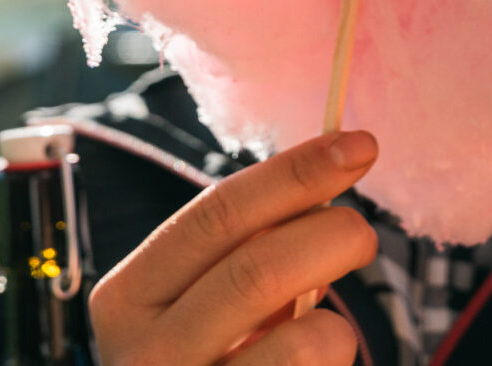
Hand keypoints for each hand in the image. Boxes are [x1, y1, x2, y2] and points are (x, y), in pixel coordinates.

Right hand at [89, 130, 378, 364]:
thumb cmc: (205, 359)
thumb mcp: (202, 304)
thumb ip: (245, 248)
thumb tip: (333, 171)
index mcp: (128, 299)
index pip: (216, 215)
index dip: (294, 173)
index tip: (358, 146)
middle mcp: (144, 357)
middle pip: (259, 269)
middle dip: (333, 235)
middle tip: (363, 234)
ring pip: (303, 341)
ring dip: (337, 321)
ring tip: (326, 327)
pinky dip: (334, 355)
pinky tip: (316, 363)